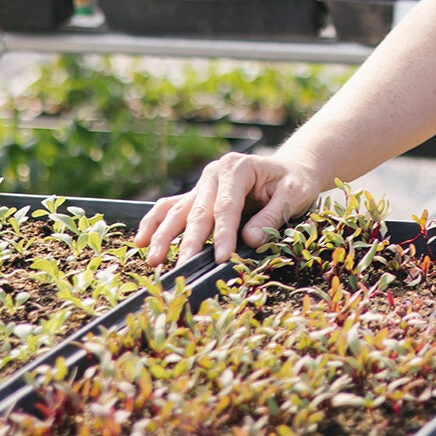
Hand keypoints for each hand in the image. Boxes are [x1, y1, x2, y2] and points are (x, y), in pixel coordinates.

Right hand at [133, 151, 325, 267]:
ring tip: (153, 259)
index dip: (223, 234)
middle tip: (183, 267)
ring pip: (177, 211)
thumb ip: (272, 215)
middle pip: (198, 211)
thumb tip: (249, 239)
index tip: (221, 258)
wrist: (290, 170)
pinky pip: (170, 207)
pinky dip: (154, 223)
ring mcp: (202, 184)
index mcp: (237, 169)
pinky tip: (141, 241)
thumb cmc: (294, 182)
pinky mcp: (197, 195)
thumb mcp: (294, 194)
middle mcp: (214, 174)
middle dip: (190, 242)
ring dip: (164, 236)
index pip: (226, 206)